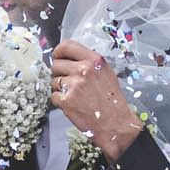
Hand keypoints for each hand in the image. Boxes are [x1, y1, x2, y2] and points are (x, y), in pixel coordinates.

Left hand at [50, 39, 143, 160]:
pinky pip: (54, 96)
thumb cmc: (112, 101)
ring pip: (54, 81)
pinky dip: (60, 101)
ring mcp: (74, 85)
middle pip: (56, 64)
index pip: (67, 46)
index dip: (58, 52)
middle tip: (69, 82)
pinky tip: (73, 105)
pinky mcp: (67, 100)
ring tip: (75, 96)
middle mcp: (84, 70)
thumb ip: (89, 63)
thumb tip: (70, 58)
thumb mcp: (106, 73)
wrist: (115, 124)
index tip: (57, 56)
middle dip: (59, 73)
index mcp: (94, 60)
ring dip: (60, 89)